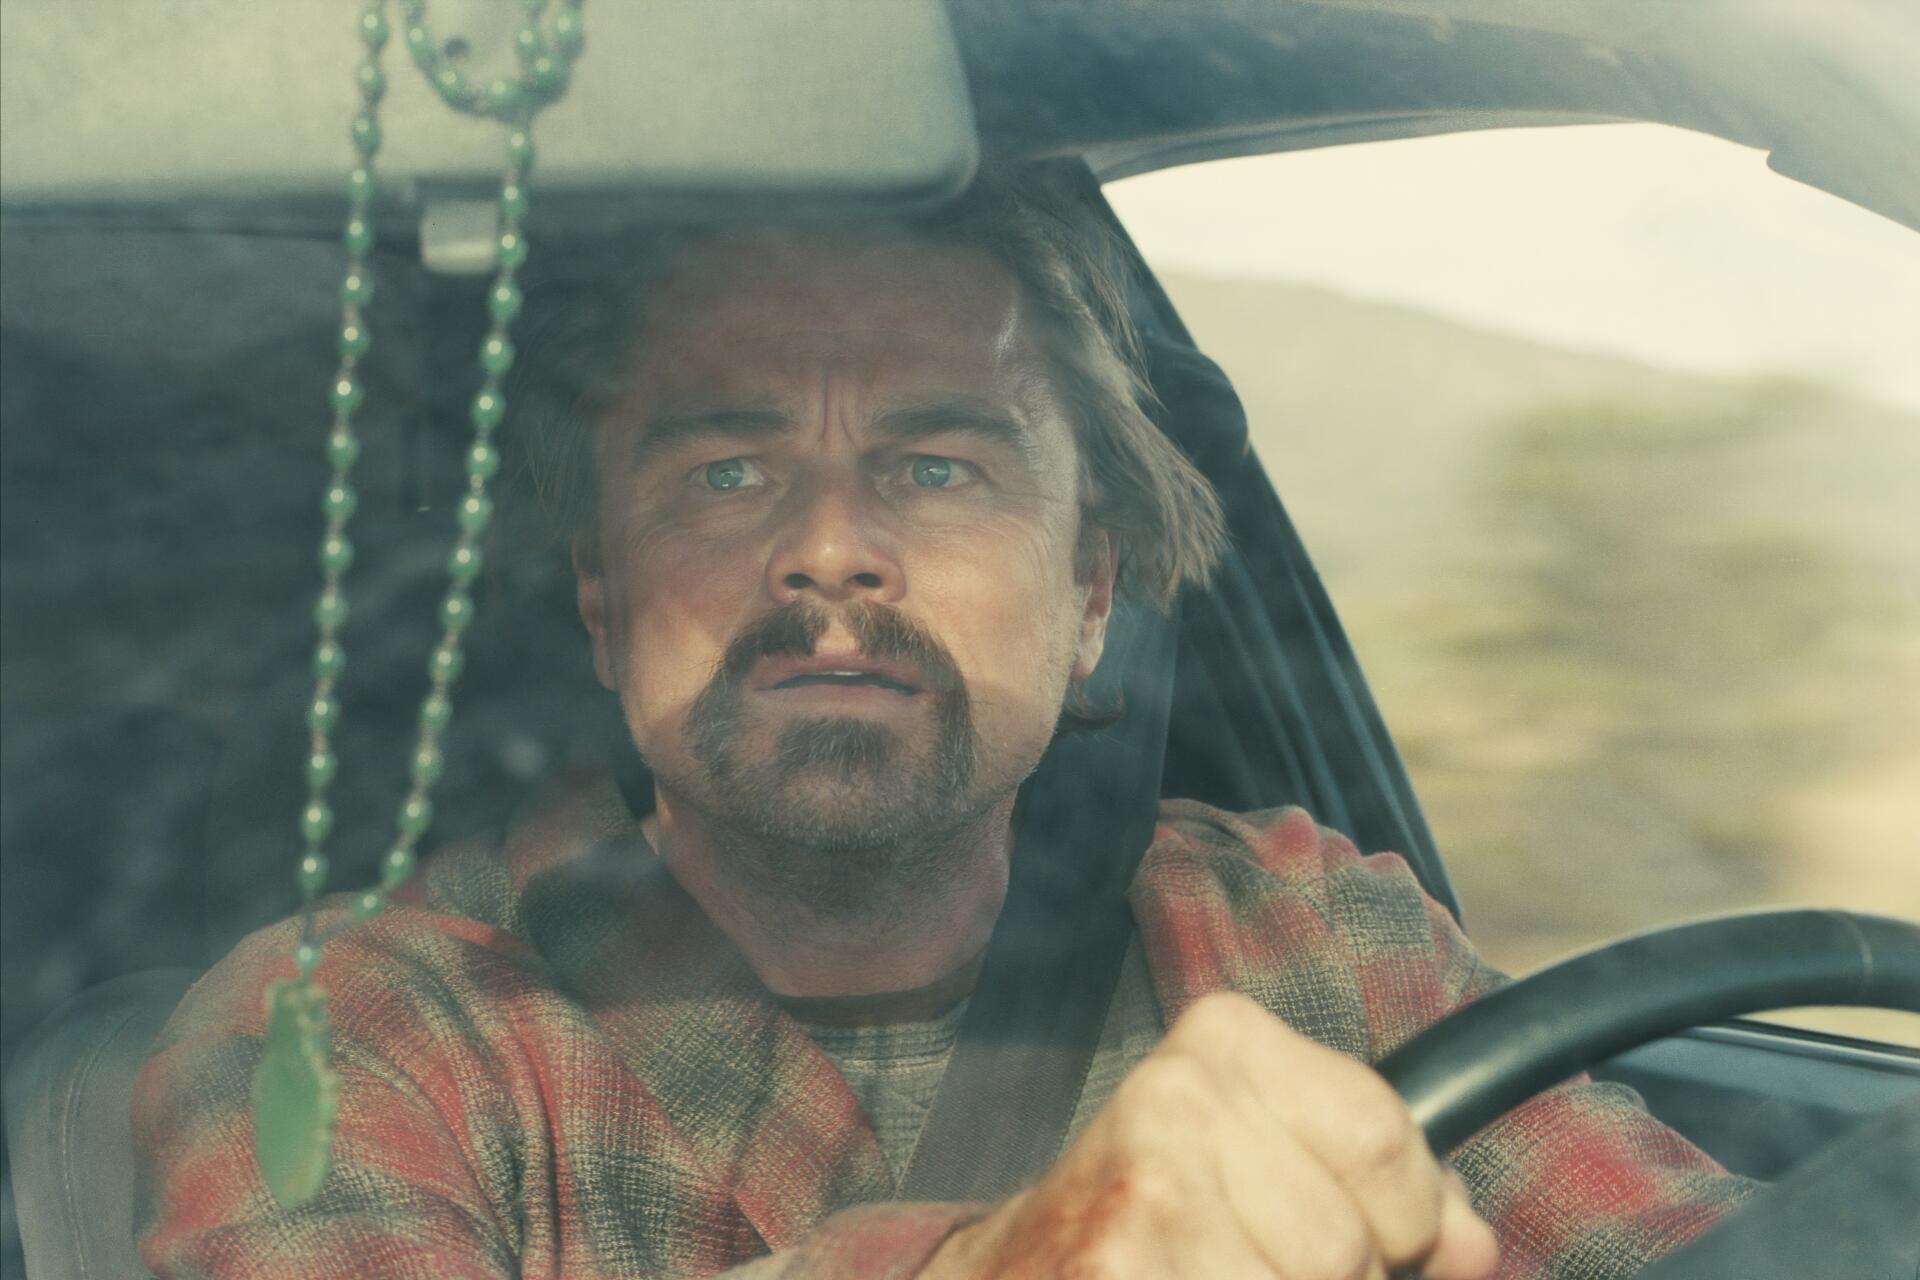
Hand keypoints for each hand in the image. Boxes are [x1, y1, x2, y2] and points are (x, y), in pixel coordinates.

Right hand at [920, 991, 1499, 1278]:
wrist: (1008, 1272)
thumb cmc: (1147, 1221)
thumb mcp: (1261, 1160)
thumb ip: (1381, 1188)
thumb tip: (1477, 1245)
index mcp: (1223, 1043)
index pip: (1384, 1138)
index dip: (1403, 1221)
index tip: (1362, 1238)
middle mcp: (1175, 1101)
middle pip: (1349, 1248)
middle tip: (1257, 1271)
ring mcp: (1144, 1198)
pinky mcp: (1121, 1271)